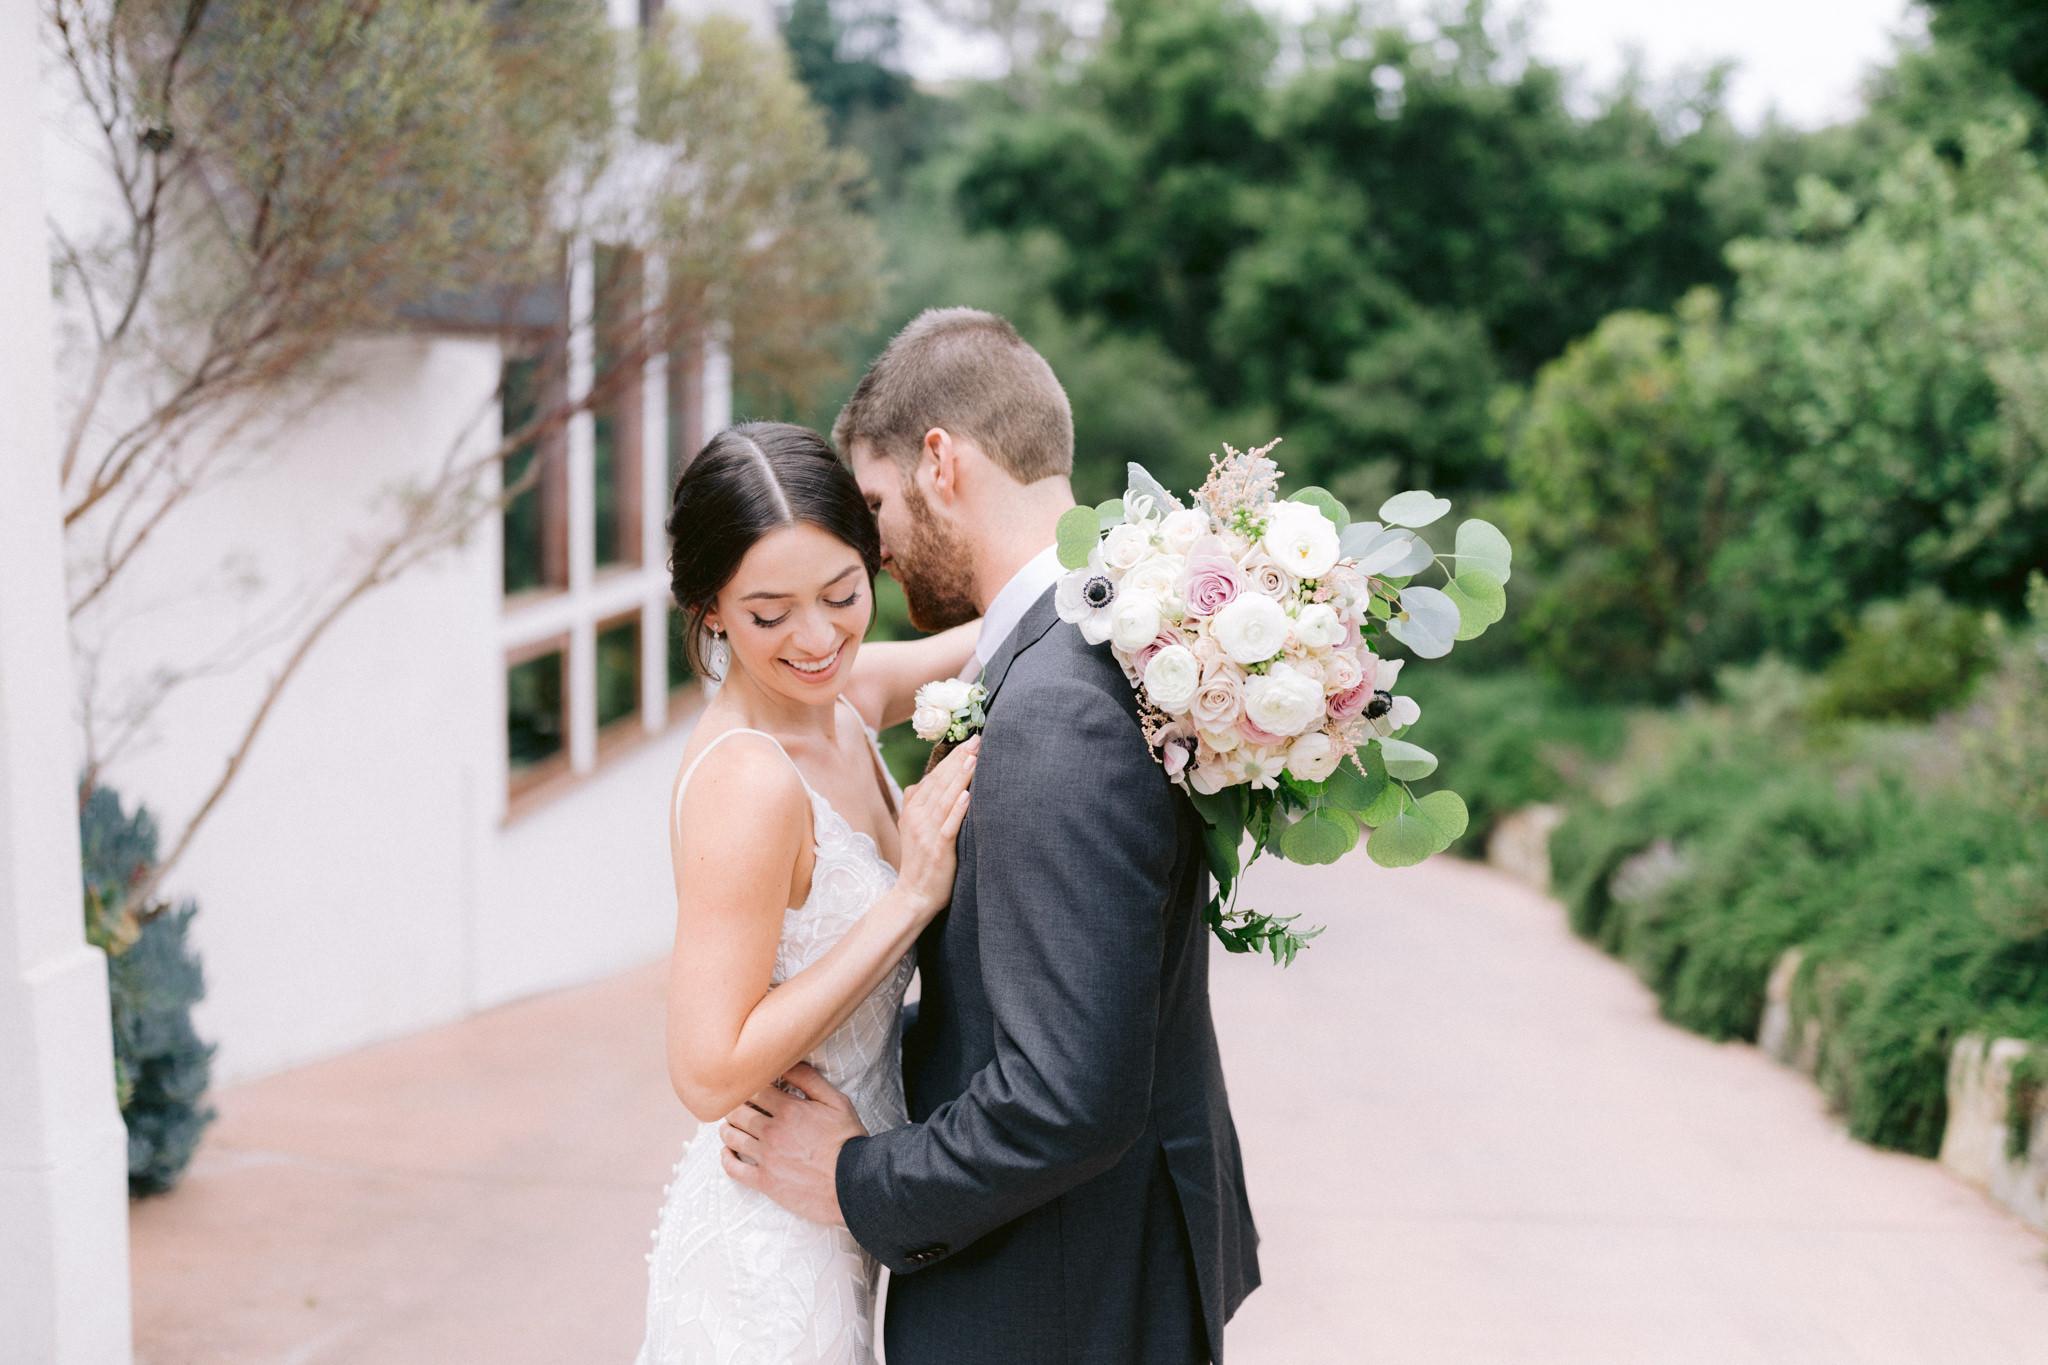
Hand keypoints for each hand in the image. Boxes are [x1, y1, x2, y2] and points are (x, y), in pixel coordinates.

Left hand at [720, 1062, 866, 1226]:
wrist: (853, 1182)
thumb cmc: (847, 1140)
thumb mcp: (836, 1102)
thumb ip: (810, 1080)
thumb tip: (789, 1062)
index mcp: (788, 1110)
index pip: (754, 1090)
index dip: (749, 1087)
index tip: (751, 1090)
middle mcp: (772, 1131)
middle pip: (738, 1112)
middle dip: (735, 1107)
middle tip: (737, 1108)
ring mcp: (767, 1158)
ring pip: (732, 1138)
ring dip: (728, 1129)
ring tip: (731, 1128)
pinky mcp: (765, 1182)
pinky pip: (734, 1169)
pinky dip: (726, 1159)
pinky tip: (728, 1153)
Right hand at [893, 736, 976, 918]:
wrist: (913, 895)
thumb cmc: (920, 861)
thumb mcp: (912, 829)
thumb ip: (918, 805)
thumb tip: (923, 782)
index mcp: (912, 809)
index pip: (934, 777)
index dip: (951, 758)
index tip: (969, 741)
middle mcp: (917, 817)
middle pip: (940, 782)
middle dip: (959, 759)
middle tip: (978, 740)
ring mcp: (927, 832)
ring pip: (945, 799)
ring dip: (960, 777)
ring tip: (974, 758)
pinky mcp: (938, 848)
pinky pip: (949, 825)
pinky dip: (958, 809)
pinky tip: (969, 795)